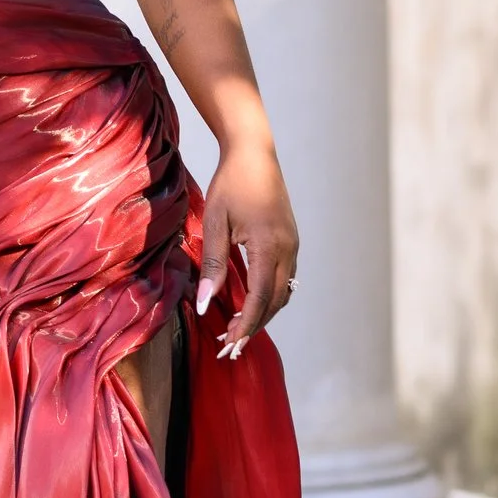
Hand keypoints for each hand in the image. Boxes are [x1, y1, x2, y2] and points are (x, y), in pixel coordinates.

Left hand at [199, 129, 296, 355]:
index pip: (260, 300)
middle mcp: (288, 249)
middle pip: (275, 301)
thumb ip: (213, 265)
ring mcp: (293, 244)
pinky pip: (285, 276)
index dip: (245, 325)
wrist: (254, 153)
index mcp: (269, 247)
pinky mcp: (291, 239)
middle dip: (255, 325)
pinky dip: (270, 295)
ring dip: (263, 312)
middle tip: (231, 344)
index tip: (229, 344)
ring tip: (239, 327)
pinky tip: (252, 300)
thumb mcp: (215, 223)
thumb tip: (204, 304)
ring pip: (283, 291)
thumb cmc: (231, 184)